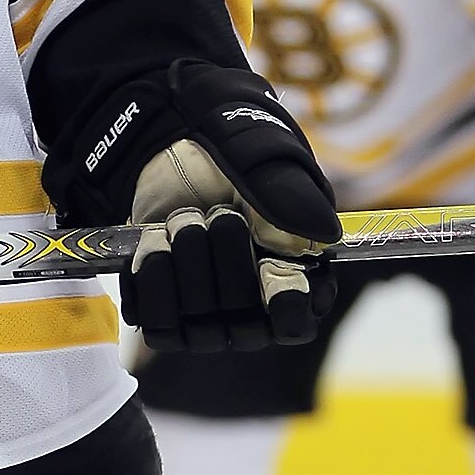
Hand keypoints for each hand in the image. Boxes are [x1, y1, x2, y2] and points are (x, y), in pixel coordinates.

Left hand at [45, 58, 341, 354]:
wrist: (169, 146)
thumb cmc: (232, 155)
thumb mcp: (266, 162)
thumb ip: (295, 196)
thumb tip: (323, 236)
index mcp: (295, 278)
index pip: (296, 324)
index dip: (283, 303)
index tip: (270, 267)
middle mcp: (252, 309)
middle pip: (243, 328)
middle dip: (226, 261)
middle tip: (218, 212)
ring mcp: (205, 317)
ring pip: (197, 327)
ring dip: (187, 263)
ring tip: (183, 217)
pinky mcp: (160, 313)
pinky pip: (154, 321)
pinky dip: (151, 277)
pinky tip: (155, 240)